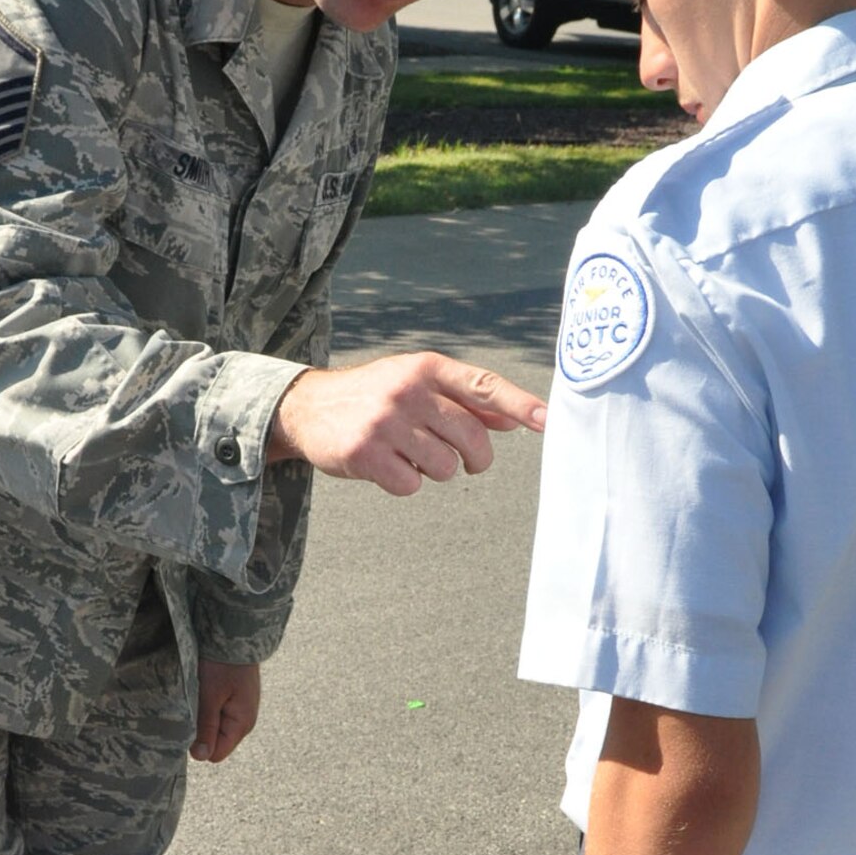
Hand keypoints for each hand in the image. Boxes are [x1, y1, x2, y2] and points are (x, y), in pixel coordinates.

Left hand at [192, 660, 260, 763]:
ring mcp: (240, 710)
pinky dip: (207, 706)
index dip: (200, 743)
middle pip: (215, 741)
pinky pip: (217, 714)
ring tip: (200, 695)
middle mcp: (244, 721)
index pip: (216, 753)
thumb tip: (201, 757)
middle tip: (195, 705)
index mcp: (242, 724)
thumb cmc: (223, 665)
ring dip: (203, 716)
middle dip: (201, 729)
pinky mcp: (235, 700)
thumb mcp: (210, 696)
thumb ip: (206, 727)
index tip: (190, 723)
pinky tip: (204, 690)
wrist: (234, 636)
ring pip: (214, 727)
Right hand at [267, 352, 545, 495]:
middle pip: (472, 438)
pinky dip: (405, 483)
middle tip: (465, 462)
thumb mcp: (417, 385)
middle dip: (475, 459)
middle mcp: (408, 391)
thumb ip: (465, 401)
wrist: (308, 407)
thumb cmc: (376, 396)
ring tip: (410, 455)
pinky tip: (387, 466)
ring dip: (434, 470)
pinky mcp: (365, 453)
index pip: (483, 386)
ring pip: (444, 467)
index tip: (547, 422)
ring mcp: (385, 422)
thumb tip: (515, 418)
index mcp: (426, 369)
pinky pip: (411, 485)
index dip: (519, 405)